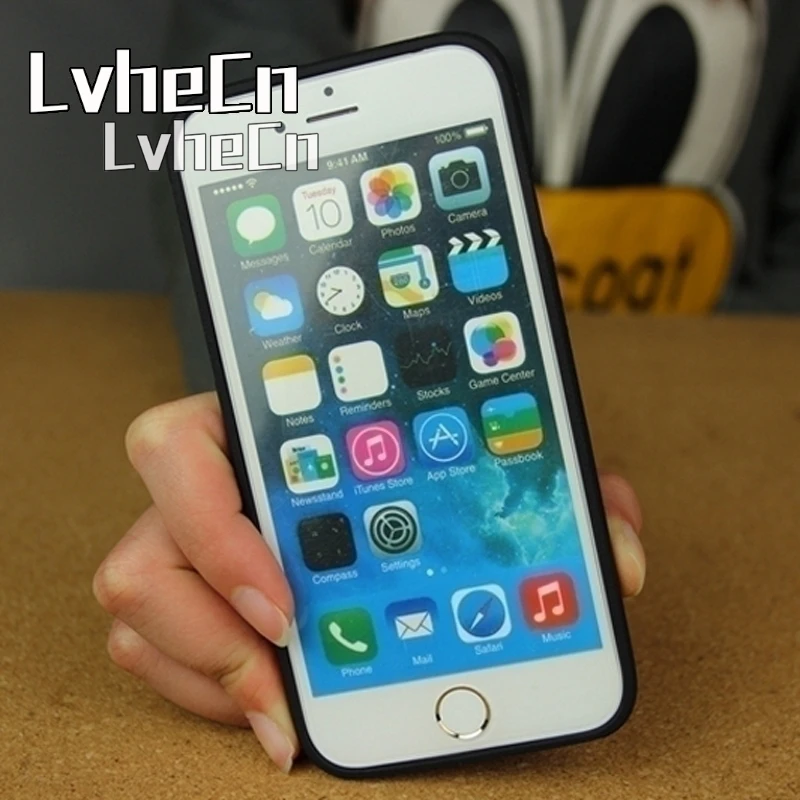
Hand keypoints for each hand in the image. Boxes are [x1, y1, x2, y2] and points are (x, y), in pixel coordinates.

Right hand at [93, 393, 644, 773]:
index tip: (290, 606)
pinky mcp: (185, 606)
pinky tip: (278, 711)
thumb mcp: (488, 464)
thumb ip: (555, 493)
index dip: (213, 526)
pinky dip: (207, 691)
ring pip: (138, 617)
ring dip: (210, 677)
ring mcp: (186, 551)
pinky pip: (152, 656)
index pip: (173, 445)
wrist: (379, 473)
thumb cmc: (428, 458)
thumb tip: (618, 560)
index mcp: (256, 432)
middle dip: (208, 636)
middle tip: (295, 679)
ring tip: (290, 717)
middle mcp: (208, 492)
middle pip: (140, 555)